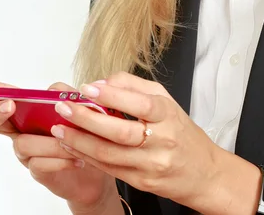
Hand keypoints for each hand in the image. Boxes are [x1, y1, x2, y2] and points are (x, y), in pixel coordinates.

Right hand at [0, 77, 118, 210]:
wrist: (98, 165)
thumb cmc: (84, 131)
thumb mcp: (80, 107)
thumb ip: (67, 95)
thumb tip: (55, 91)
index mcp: (29, 110)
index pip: (3, 96)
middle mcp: (21, 130)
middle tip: (10, 105)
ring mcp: (27, 152)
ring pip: (23, 143)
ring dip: (48, 140)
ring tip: (72, 140)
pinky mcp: (37, 171)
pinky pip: (39, 165)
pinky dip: (60, 160)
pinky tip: (77, 158)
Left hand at [48, 72, 219, 209]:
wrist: (203, 172)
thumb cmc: (181, 132)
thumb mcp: (165, 101)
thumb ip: (134, 87)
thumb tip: (102, 82)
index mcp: (168, 115)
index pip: (140, 103)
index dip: (112, 95)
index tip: (87, 88)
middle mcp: (162, 140)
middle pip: (120, 131)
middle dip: (87, 118)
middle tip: (64, 107)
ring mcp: (151, 164)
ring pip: (109, 153)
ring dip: (80, 140)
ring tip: (60, 128)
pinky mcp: (141, 182)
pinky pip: (109, 168)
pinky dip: (87, 156)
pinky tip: (72, 145)